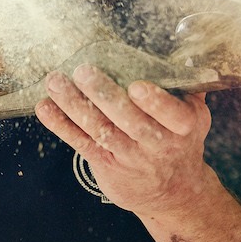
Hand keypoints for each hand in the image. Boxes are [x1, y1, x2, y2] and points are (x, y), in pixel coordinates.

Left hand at [34, 63, 217, 214]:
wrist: (172, 192)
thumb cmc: (179, 140)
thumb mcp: (195, 117)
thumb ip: (189, 86)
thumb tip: (185, 49)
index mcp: (184, 127)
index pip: (172, 115)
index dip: (155, 102)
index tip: (136, 86)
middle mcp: (158, 144)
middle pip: (129, 120)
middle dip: (104, 95)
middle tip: (83, 71)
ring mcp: (130, 156)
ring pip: (101, 129)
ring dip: (75, 105)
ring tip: (55, 82)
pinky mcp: (106, 163)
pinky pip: (82, 142)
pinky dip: (61, 124)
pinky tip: (45, 107)